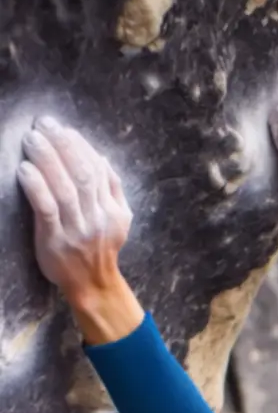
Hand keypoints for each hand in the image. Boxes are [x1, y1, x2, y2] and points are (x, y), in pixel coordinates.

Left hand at [18, 118, 142, 342]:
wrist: (93, 287)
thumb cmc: (98, 250)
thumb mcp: (118, 222)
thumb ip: (113, 190)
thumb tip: (101, 157)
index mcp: (113, 211)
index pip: (97, 171)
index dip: (79, 146)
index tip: (61, 128)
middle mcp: (97, 219)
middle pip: (81, 175)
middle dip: (62, 146)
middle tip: (43, 125)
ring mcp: (77, 230)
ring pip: (64, 189)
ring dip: (47, 160)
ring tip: (32, 139)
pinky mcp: (55, 241)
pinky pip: (47, 210)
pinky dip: (36, 187)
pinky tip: (25, 170)